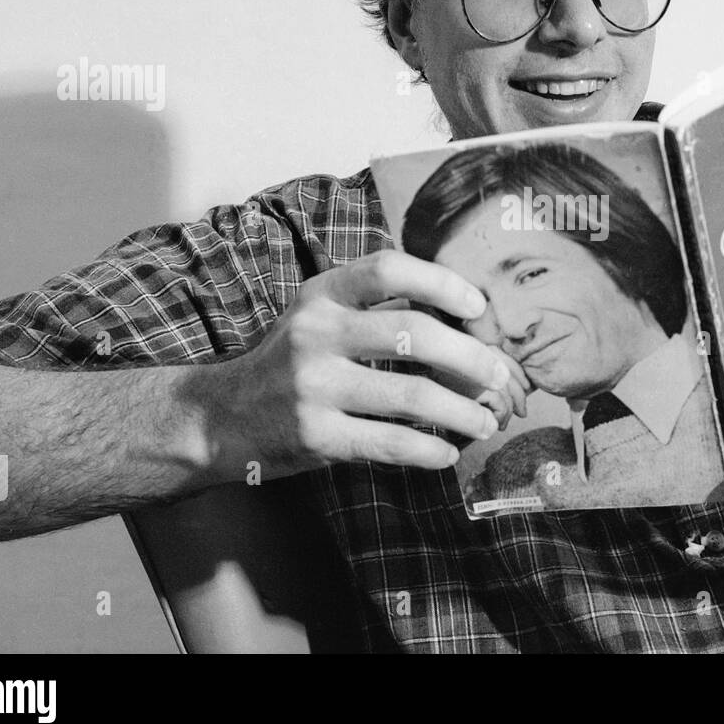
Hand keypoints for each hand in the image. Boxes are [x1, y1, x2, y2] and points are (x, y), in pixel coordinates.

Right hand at [202, 251, 518, 479]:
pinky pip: (390, 444)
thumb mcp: (321, 316)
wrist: (222, 417)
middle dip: (471, 356)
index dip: (441, 282)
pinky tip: (447, 452)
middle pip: (413, 334)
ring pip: (411, 396)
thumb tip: (467, 324)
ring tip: (486, 421)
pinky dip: (429, 450)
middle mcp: (316, 333)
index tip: (478, 307)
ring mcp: (314, 387)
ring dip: (462, 411)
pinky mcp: (317, 436)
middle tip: (500, 375)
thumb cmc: (292, 361)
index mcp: (322, 295)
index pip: (388, 270)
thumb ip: (378, 311)